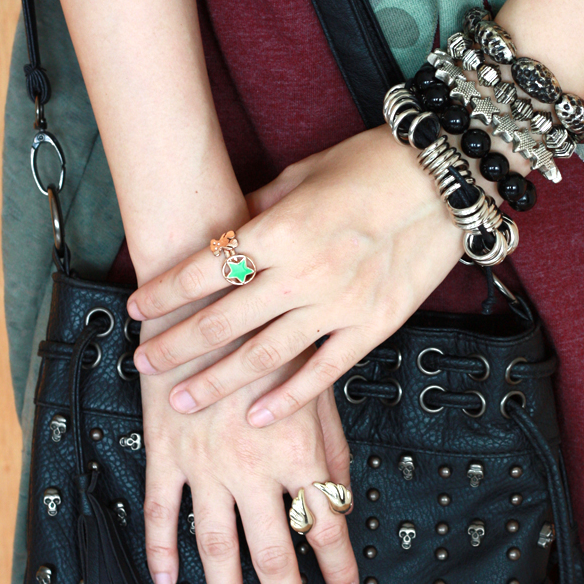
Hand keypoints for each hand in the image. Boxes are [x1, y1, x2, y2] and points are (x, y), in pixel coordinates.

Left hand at [127, 125, 462, 424]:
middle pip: (223, 320)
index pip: (205, 269)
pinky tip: (258, 417)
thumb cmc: (374, 166)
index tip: (138, 308)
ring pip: (264, 355)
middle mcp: (304, 272)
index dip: (164, 293)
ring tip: (183, 401)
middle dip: (176, 346)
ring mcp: (339, 305)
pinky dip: (288, 399)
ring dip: (217, 382)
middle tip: (144, 363)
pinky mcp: (372, 326)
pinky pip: (323, 372)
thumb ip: (258, 209)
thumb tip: (221, 234)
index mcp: (281, 229)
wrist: (445, 180)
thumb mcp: (303, 173)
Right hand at [138, 307, 357, 583]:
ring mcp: (205, 465)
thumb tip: (343, 497)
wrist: (206, 299)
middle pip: (275, 549)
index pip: (326, 523)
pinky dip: (162, 551)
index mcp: (299, 450)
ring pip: (217, 544)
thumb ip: (332, 445)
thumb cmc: (270, 336)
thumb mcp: (317, 384)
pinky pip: (162, 512)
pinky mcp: (167, 454)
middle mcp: (254, 467)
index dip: (338, 564)